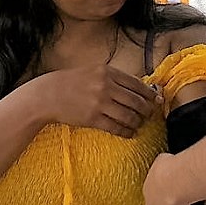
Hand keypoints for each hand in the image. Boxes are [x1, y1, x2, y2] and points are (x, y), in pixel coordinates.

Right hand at [35, 64, 161, 137]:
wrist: (48, 94)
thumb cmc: (72, 82)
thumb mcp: (94, 71)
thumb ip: (114, 78)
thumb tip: (138, 88)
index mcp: (108, 72)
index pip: (137, 84)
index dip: (150, 94)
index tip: (157, 100)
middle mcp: (106, 86)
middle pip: (136, 101)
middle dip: (147, 110)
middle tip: (150, 115)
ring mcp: (99, 103)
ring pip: (129, 116)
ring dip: (138, 122)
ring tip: (139, 124)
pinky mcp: (93, 119)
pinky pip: (116, 127)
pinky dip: (126, 132)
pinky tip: (129, 133)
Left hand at [143, 153, 201, 204]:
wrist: (175, 181)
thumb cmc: (171, 169)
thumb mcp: (163, 159)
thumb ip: (164, 163)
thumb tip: (168, 161)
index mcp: (147, 188)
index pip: (159, 191)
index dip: (172, 189)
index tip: (182, 186)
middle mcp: (149, 204)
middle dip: (177, 201)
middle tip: (191, 195)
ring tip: (197, 202)